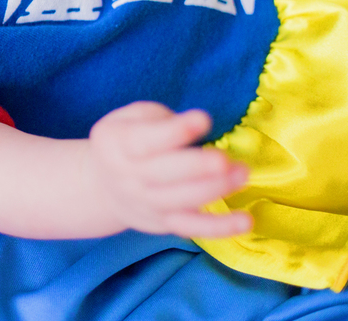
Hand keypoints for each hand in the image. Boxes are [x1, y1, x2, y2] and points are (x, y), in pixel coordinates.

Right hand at [86, 102, 252, 238]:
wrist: (101, 186)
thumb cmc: (125, 141)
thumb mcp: (130, 118)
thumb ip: (160, 120)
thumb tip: (198, 127)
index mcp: (117, 143)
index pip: (145, 140)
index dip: (176, 131)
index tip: (203, 120)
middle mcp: (128, 176)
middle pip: (163, 174)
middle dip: (197, 167)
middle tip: (226, 159)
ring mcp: (145, 203)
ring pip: (180, 200)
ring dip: (214, 189)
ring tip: (242, 173)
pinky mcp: (163, 223)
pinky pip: (193, 228)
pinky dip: (220, 228)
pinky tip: (246, 220)